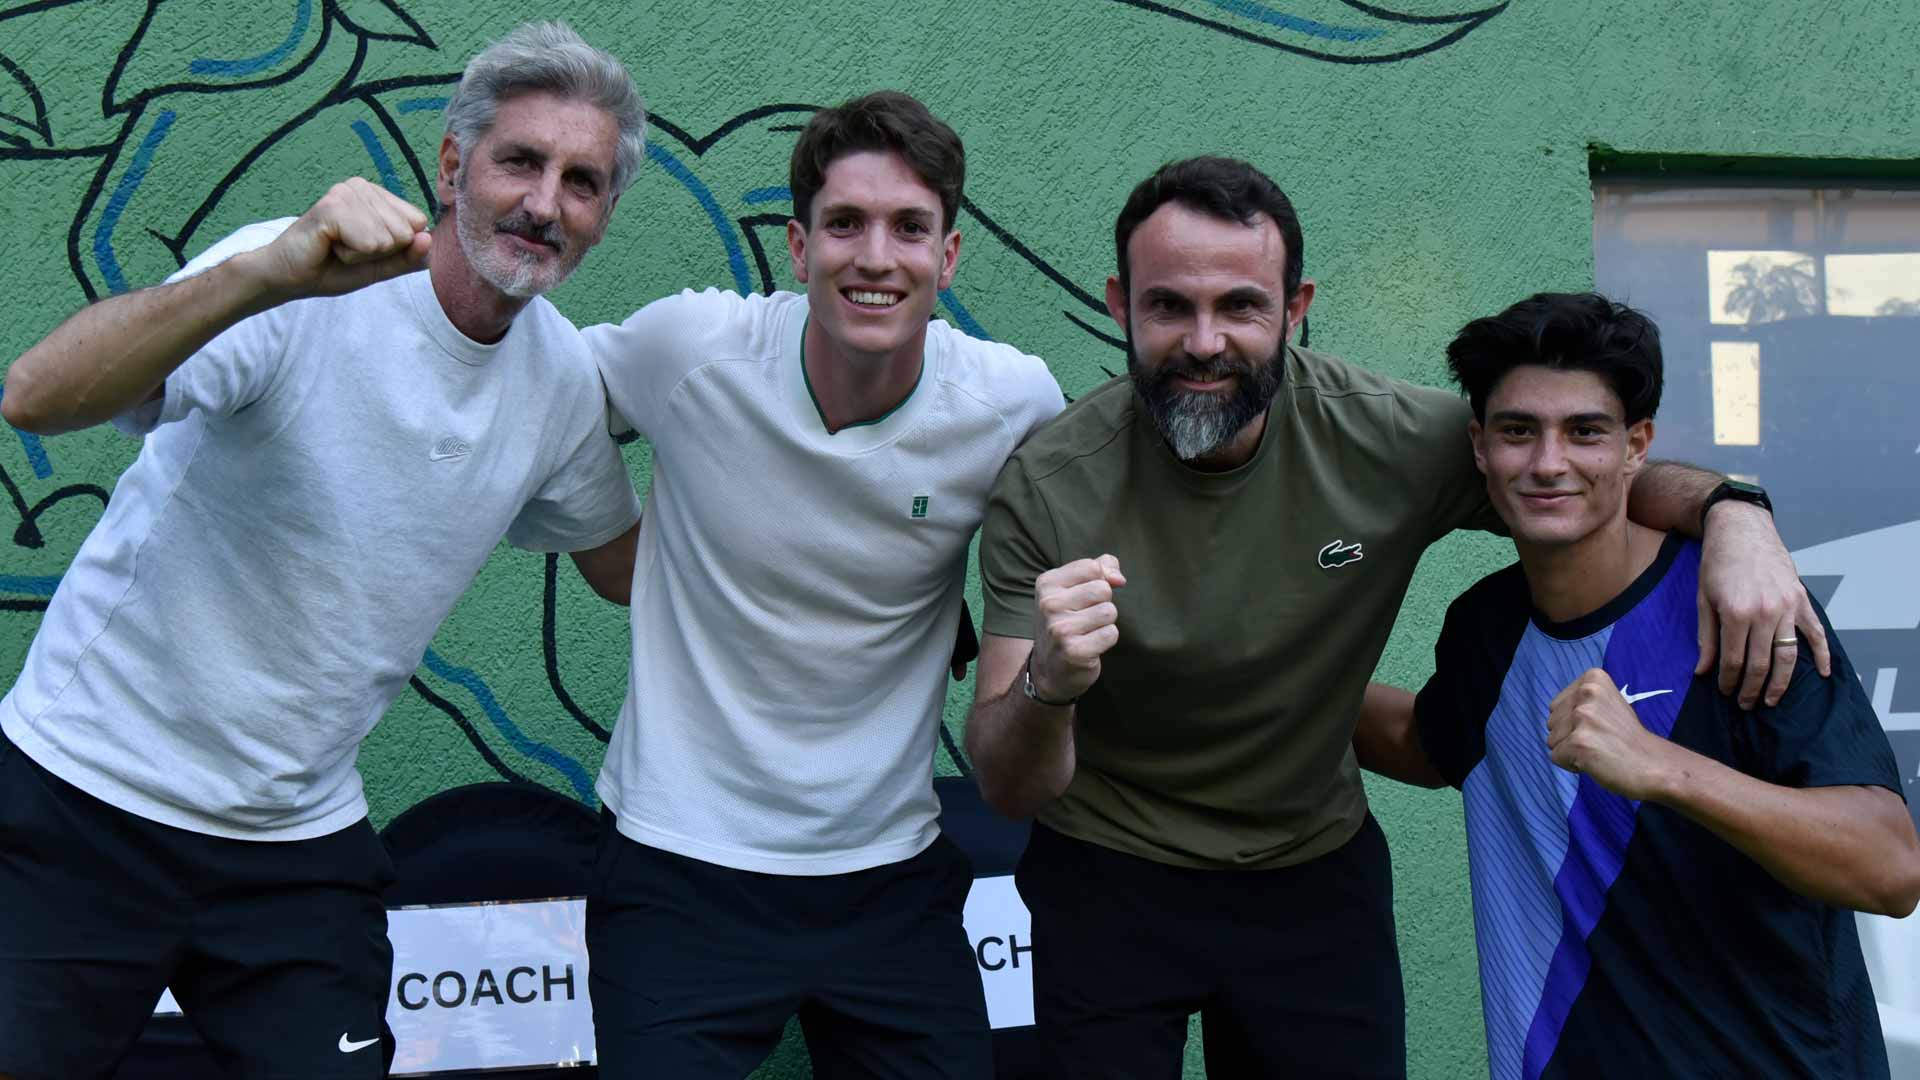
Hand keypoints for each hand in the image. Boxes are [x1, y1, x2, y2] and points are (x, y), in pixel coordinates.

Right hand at [244, 178, 431, 299]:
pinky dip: (351, 255)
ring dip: (361, 254)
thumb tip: (428, 238)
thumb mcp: (380, 267)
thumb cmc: (332, 267)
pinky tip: (330, 246)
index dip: (395, 247)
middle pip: (405, 231)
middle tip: (347, 249)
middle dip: (378, 252)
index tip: (364, 248)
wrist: (289, 277)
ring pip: (387, 238)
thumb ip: (408, 257)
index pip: (418, 223)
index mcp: (377, 196)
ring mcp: (346, 193)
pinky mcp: (332, 206)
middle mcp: (363, 186)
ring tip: (336, 247)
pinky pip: (369, 242)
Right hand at [1029, 555, 1124, 703]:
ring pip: (1109, 611)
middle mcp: (1049, 604)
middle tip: (1085, 618)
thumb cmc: (1067, 622)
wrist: (1050, 669)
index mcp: (1046, 583)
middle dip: (1102, 603)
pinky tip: (1090, 646)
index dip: (1100, 581)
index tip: (1086, 597)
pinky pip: (1111, 633)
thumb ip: (1099, 569)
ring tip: (1087, 632)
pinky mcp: (1074, 651)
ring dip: (1105, 623)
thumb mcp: (1073, 589)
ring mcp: (1060, 629)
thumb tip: (1119, 578)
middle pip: (1103, 589)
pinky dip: (1106, 640)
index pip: (1092, 567)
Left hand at [1546, 669, 1676, 801]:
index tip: (1599, 727)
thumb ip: (1580, 702)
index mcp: (1592, 678)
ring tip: (1599, 750)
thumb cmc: (1628, 738)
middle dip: (1569, 736)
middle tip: (1600, 741)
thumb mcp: (1607, 704)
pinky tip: (1596, 761)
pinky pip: (1556, 757)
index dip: (1572, 722)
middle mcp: (1586, 692)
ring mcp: (1583, 716)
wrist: (1655, 765)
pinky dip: (1572, 765)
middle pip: (1550, 722)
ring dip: (1571, 750)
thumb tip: (1553, 715)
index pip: (1556, 706)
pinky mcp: (1579, 742)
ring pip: (1551, 740)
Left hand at [1696, 501, 1830, 709]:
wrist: (1741, 530)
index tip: (1725, 692)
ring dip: (1781, 683)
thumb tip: (1703, 671)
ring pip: (1788, 656)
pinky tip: (1823, 674)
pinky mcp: (1802, 600)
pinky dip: (1822, 654)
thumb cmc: (1717, 564)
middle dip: (1752, 688)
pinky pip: (1815, 633)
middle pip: (1761, 663)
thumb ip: (1706, 637)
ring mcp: (1788, 607)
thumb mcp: (1703, 599)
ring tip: (1771, 700)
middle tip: (1746, 704)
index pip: (1734, 660)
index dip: (1729, 681)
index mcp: (1736, 613)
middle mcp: (1765, 613)